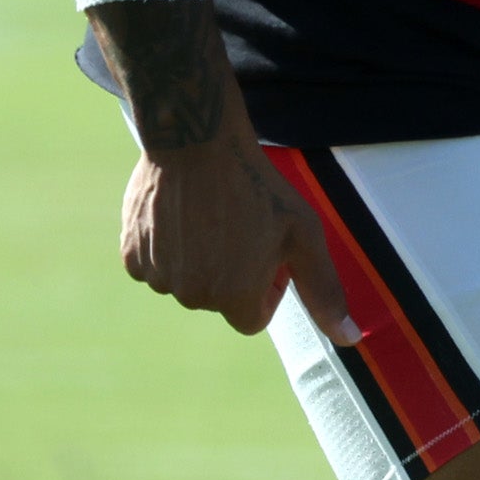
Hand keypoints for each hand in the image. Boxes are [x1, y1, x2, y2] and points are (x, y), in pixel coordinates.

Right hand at [121, 138, 359, 341]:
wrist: (197, 140)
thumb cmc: (257, 186)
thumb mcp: (304, 236)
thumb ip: (324, 291)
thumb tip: (349, 338)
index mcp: (233, 298)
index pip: (252, 318)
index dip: (266, 289)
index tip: (267, 252)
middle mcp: (191, 295)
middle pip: (217, 300)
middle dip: (231, 274)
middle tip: (240, 228)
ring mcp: (156, 276)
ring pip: (184, 282)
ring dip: (197, 260)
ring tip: (210, 217)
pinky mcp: (131, 254)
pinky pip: (153, 265)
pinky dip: (166, 248)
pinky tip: (180, 214)